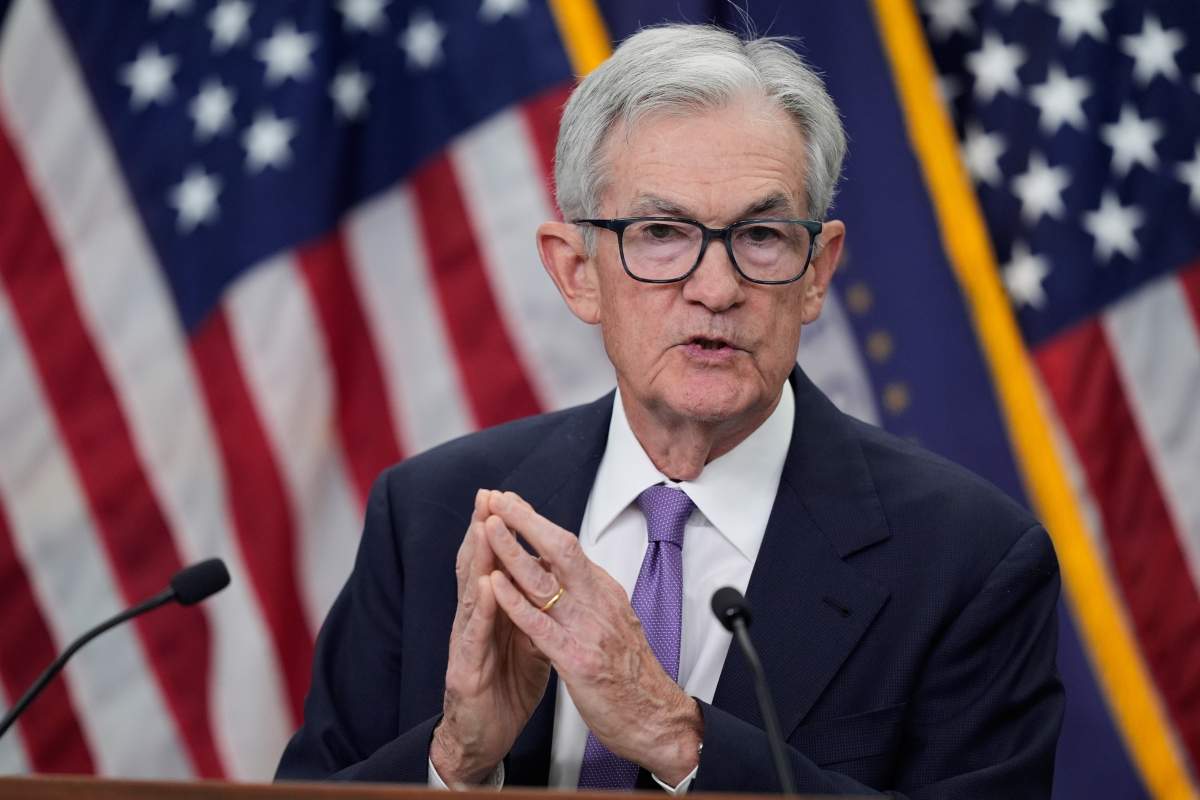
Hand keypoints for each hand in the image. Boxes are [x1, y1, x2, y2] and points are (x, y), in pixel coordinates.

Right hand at [430, 490, 550, 784]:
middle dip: (481, 530)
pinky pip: (476, 638)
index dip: (497, 530)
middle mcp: (474, 623)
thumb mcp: (525, 642)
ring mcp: (467, 646)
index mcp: (491, 614)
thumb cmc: (502, 689)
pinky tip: (487, 588)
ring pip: (472, 595)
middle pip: (477, 569)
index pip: (493, 564)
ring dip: (477, 560)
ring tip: (483, 527)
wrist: (484, 740)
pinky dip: (482, 611)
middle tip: (486, 496)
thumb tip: (549, 582)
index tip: (504, 496)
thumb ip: (531, 610)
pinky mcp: (467, 673)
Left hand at [483, 491, 702, 784]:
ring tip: (490, 527)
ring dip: (514, 551)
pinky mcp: (579, 661)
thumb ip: (588, 596)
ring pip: (546, 581)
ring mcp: (589, 630)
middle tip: (498, 500)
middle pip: (560, 549)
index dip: (537, 523)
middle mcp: (598, 604)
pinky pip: (542, 627)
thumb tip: (562, 570)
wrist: (658, 720)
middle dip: (526, 521)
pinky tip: (495, 586)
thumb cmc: (632, 677)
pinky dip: (517, 604)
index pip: (568, 547)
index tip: (512, 503)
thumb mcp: (613, 622)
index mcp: (604, 593)